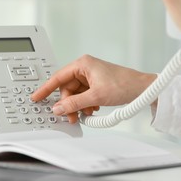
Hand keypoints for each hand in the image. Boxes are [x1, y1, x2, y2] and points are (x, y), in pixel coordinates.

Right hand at [31, 55, 156, 122]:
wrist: (143, 89)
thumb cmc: (124, 84)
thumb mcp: (96, 96)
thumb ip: (74, 103)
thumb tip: (59, 108)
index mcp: (82, 64)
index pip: (57, 77)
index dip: (45, 89)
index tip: (36, 97)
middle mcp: (85, 68)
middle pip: (67, 89)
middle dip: (68, 104)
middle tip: (71, 116)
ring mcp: (91, 76)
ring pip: (75, 94)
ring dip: (78, 105)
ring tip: (85, 114)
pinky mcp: (97, 84)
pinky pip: (84, 96)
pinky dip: (85, 104)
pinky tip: (92, 110)